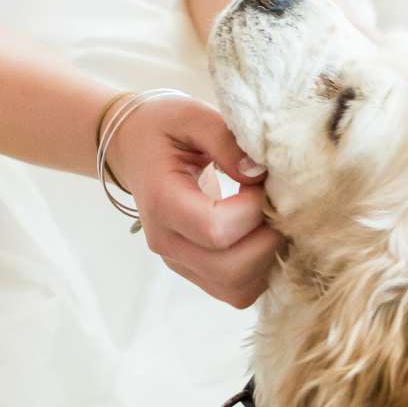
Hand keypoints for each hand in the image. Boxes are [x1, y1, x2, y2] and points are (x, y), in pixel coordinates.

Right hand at [106, 93, 278, 309]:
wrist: (133, 149)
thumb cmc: (161, 129)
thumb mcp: (190, 115)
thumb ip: (225, 139)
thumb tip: (260, 172)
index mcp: (162, 203)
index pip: (216, 229)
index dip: (253, 209)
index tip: (261, 179)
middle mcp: (166, 242)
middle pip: (231, 269)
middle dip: (268, 238)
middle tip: (275, 202)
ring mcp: (180, 262)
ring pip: (238, 289)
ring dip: (268, 258)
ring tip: (269, 218)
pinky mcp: (196, 272)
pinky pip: (238, 291)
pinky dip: (261, 269)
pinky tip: (261, 233)